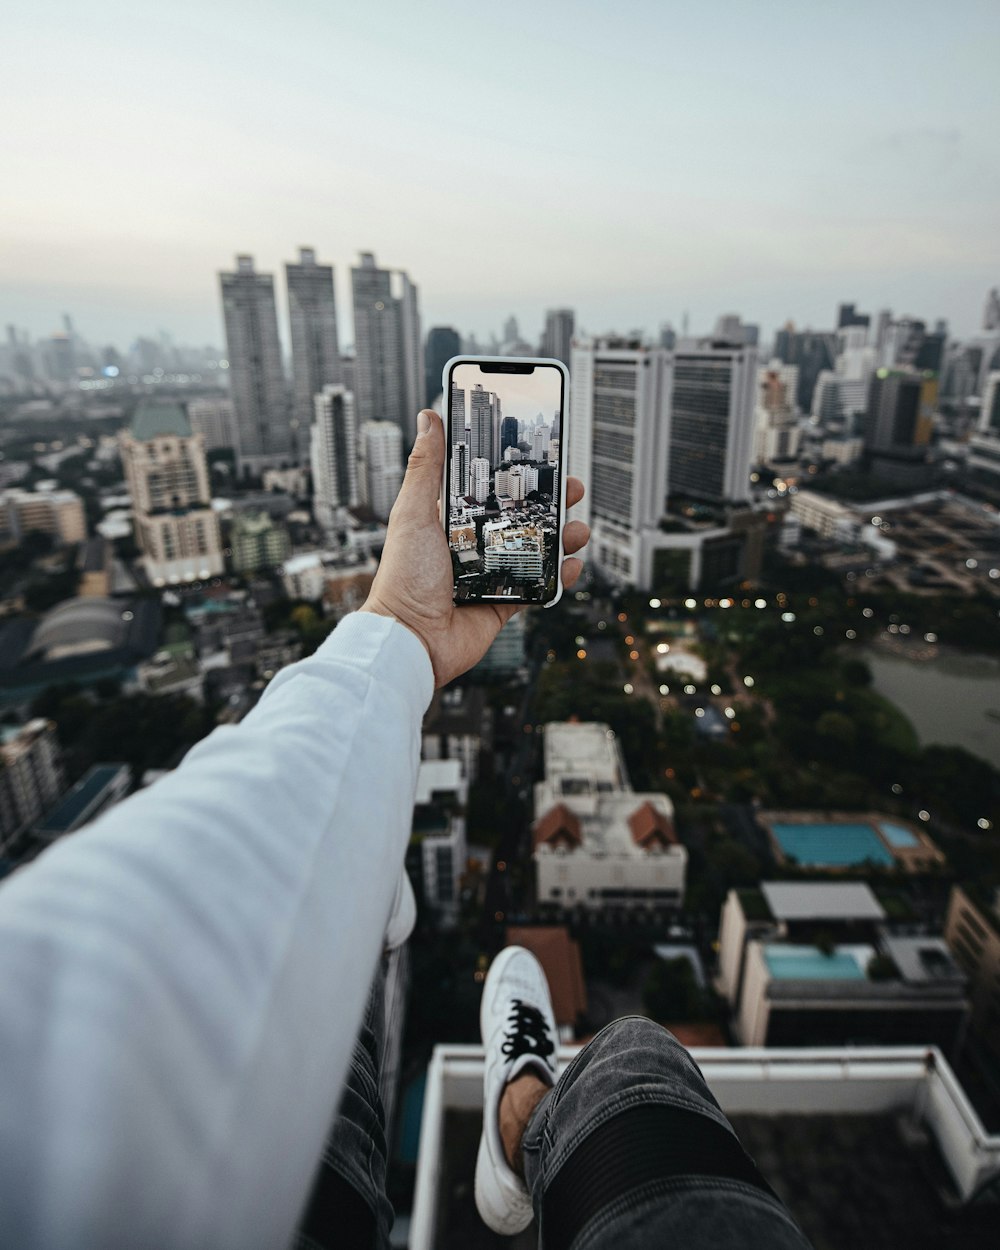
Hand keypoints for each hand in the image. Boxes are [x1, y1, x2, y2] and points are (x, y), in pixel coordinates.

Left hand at [361, 408, 589, 687]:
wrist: (410, 640)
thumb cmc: (403, 578)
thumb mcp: (414, 513)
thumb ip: (425, 467)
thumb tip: (427, 417)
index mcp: (452, 521)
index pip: (491, 489)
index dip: (518, 474)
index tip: (543, 457)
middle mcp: (472, 545)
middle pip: (521, 517)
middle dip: (551, 502)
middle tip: (572, 487)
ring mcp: (490, 574)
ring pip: (536, 550)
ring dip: (562, 538)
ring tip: (578, 528)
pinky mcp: (503, 603)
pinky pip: (538, 587)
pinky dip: (559, 577)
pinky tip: (573, 565)